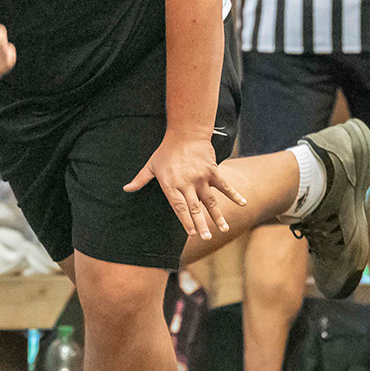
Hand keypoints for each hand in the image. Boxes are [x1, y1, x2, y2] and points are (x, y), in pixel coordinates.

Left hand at [123, 132, 248, 240]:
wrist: (186, 132)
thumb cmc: (166, 150)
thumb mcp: (150, 165)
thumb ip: (140, 179)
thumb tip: (126, 189)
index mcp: (171, 184)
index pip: (178, 207)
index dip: (185, 221)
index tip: (191, 233)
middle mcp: (187, 183)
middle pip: (194, 208)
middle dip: (201, 224)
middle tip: (206, 238)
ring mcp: (201, 177)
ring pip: (211, 201)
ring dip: (218, 216)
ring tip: (224, 229)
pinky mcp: (213, 171)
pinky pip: (225, 186)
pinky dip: (234, 195)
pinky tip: (243, 204)